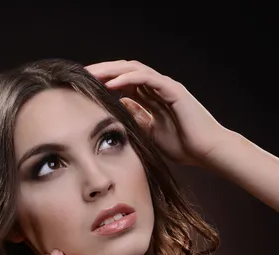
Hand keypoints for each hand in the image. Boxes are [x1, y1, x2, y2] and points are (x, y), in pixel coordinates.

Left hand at [85, 59, 231, 166]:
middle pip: (124, 71)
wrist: (206, 152)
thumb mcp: (149, 133)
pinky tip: (111, 84)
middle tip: (79, 75)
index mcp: (151, 97)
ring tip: (91, 74)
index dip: (102, 81)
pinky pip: (146, 78)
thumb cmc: (182, 146)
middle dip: (102, 71)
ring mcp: (165, 86)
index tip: (81, 86)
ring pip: (133, 69)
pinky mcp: (173, 90)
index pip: (121, 82)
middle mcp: (157, 88)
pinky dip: (127, 79)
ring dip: (110, 70)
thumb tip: (118, 107)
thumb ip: (136, 118)